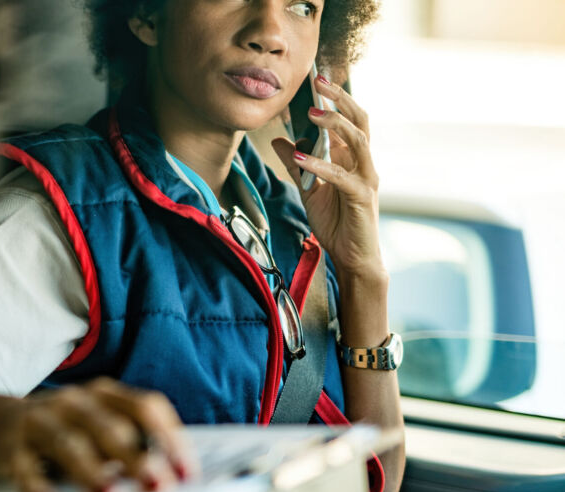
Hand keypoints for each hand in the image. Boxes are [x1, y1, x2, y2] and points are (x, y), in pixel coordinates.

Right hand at [0, 378, 197, 491]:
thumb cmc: (64, 430)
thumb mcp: (97, 426)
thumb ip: (129, 444)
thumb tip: (170, 479)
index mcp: (103, 394)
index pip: (145, 407)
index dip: (170, 438)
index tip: (188, 474)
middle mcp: (74, 401)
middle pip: (109, 426)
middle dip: (136, 458)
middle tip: (158, 487)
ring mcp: (40, 419)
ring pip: (68, 444)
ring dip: (91, 472)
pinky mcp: (10, 444)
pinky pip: (23, 465)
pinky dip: (35, 485)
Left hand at [271, 75, 385, 277]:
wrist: (352, 258)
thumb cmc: (335, 223)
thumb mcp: (308, 189)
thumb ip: (297, 165)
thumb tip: (280, 140)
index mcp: (353, 158)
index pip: (349, 119)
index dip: (336, 97)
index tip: (317, 78)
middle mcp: (364, 163)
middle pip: (360, 120)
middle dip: (340, 99)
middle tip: (318, 82)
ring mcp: (367, 179)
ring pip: (359, 141)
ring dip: (334, 125)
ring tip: (310, 113)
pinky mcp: (362, 198)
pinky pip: (343, 176)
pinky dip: (321, 166)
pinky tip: (300, 159)